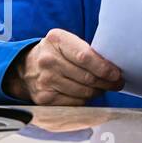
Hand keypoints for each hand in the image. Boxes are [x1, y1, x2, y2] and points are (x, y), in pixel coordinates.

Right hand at [2, 28, 124, 104]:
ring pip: (83, 91)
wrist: (24, 68)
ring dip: (98, 92)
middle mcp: (48, 60)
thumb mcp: (66, 42)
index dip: (104, 67)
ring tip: (104, 88)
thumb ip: (86, 51)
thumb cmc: (55, 53)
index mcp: (57, 40)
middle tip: (117, 83)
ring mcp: (45, 80)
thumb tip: (113, 68)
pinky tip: (88, 94)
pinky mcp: (44, 98)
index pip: (85, 56)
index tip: (116, 74)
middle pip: (87, 77)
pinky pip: (74, 102)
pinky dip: (85, 99)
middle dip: (107, 82)